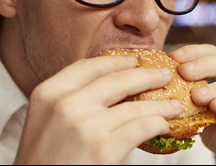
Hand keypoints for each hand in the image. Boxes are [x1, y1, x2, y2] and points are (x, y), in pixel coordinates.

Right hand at [13, 55, 181, 163]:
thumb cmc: (43, 159)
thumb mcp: (44, 120)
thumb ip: (67, 99)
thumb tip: (107, 87)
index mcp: (48, 92)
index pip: (87, 67)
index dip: (115, 61)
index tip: (132, 60)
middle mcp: (65, 103)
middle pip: (114, 79)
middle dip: (145, 74)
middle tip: (162, 73)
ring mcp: (85, 124)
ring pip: (134, 105)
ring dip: (159, 103)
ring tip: (172, 102)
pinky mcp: (103, 147)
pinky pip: (140, 127)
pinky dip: (157, 123)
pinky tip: (163, 124)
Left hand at [169, 44, 215, 164]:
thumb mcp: (198, 111)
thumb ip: (184, 97)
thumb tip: (153, 87)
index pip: (211, 52)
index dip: (192, 52)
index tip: (172, 57)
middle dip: (202, 64)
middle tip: (182, 71)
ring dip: (215, 86)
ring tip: (196, 95)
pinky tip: (215, 106)